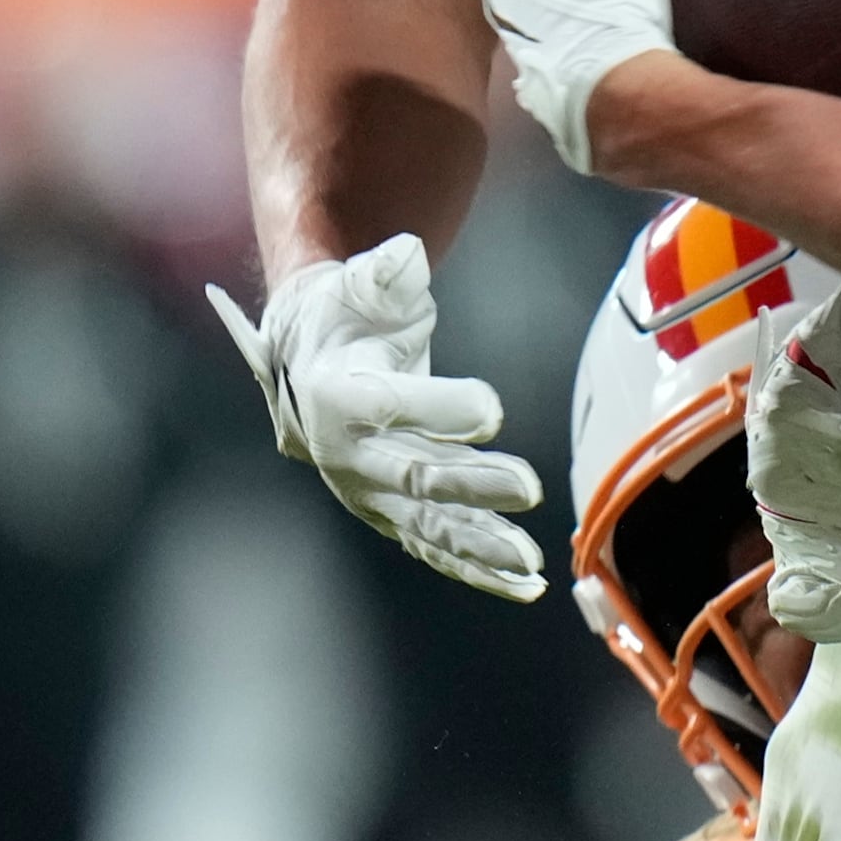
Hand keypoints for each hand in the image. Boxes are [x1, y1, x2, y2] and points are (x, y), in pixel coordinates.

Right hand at [206, 235, 544, 600]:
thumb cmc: (345, 310)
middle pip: (411, 472)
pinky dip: (478, 567)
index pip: (384, 404)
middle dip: (471, 484)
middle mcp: (345, 453)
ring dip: (481, 543)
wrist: (309, 355)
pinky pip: (437, 545)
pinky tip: (526, 583)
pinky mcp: (392, 512)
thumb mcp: (359, 280)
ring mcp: (368, 490)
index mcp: (332, 392)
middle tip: (528, 487)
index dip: (438, 406)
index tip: (492, 408)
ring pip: (427, 522)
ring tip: (531, 560)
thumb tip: (404, 256)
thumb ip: (382, 272)